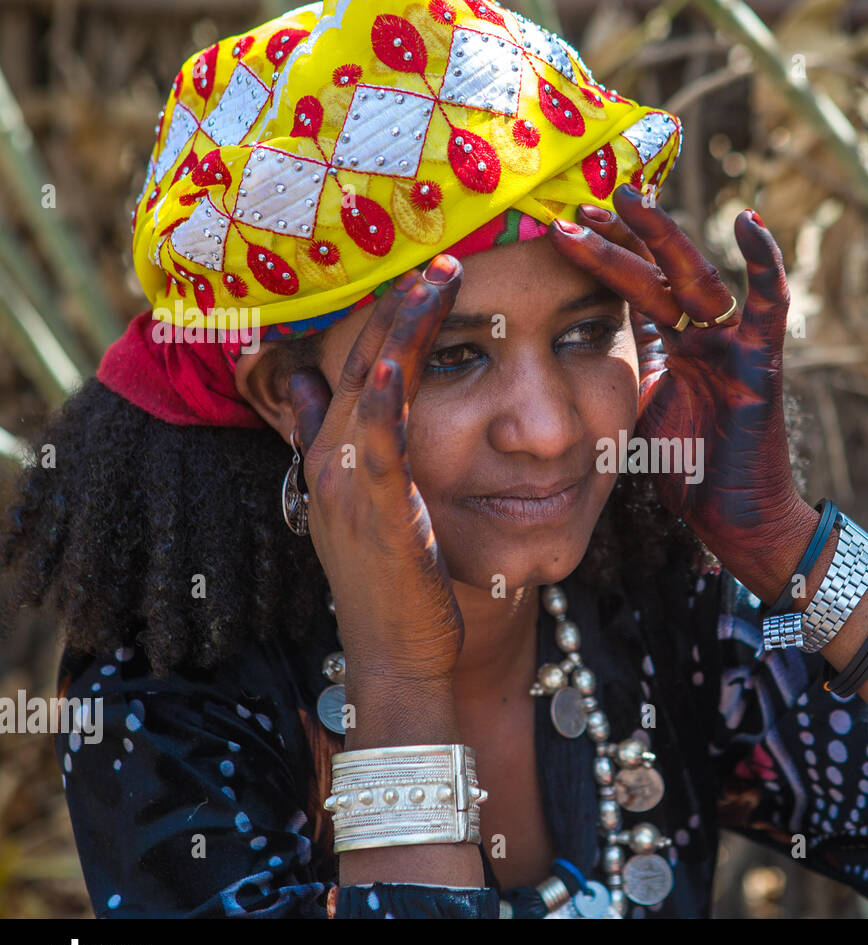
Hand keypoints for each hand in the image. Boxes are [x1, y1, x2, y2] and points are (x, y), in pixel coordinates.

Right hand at [287, 257, 465, 685]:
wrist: (401, 658)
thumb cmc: (403, 587)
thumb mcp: (374, 512)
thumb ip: (353, 453)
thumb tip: (315, 394)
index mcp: (334, 459)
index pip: (357, 370)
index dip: (386, 319)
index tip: (419, 274)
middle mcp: (330, 462)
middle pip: (359, 362)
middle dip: (396, 304)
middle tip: (437, 252)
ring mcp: (347, 482)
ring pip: (370, 383)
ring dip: (402, 325)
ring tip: (440, 274)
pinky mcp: (375, 507)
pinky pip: (379, 434)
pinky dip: (391, 387)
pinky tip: (410, 348)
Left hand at [548, 183, 800, 552]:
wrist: (732, 516)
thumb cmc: (685, 470)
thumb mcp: (633, 410)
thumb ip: (614, 372)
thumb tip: (557, 347)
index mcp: (670, 346)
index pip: (634, 287)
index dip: (601, 254)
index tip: (561, 225)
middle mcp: (701, 335)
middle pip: (657, 273)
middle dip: (618, 238)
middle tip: (577, 205)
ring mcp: (731, 344)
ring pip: (694, 278)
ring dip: (661, 238)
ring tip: (628, 198)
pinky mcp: (761, 361)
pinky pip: (768, 304)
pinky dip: (764, 263)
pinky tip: (749, 221)